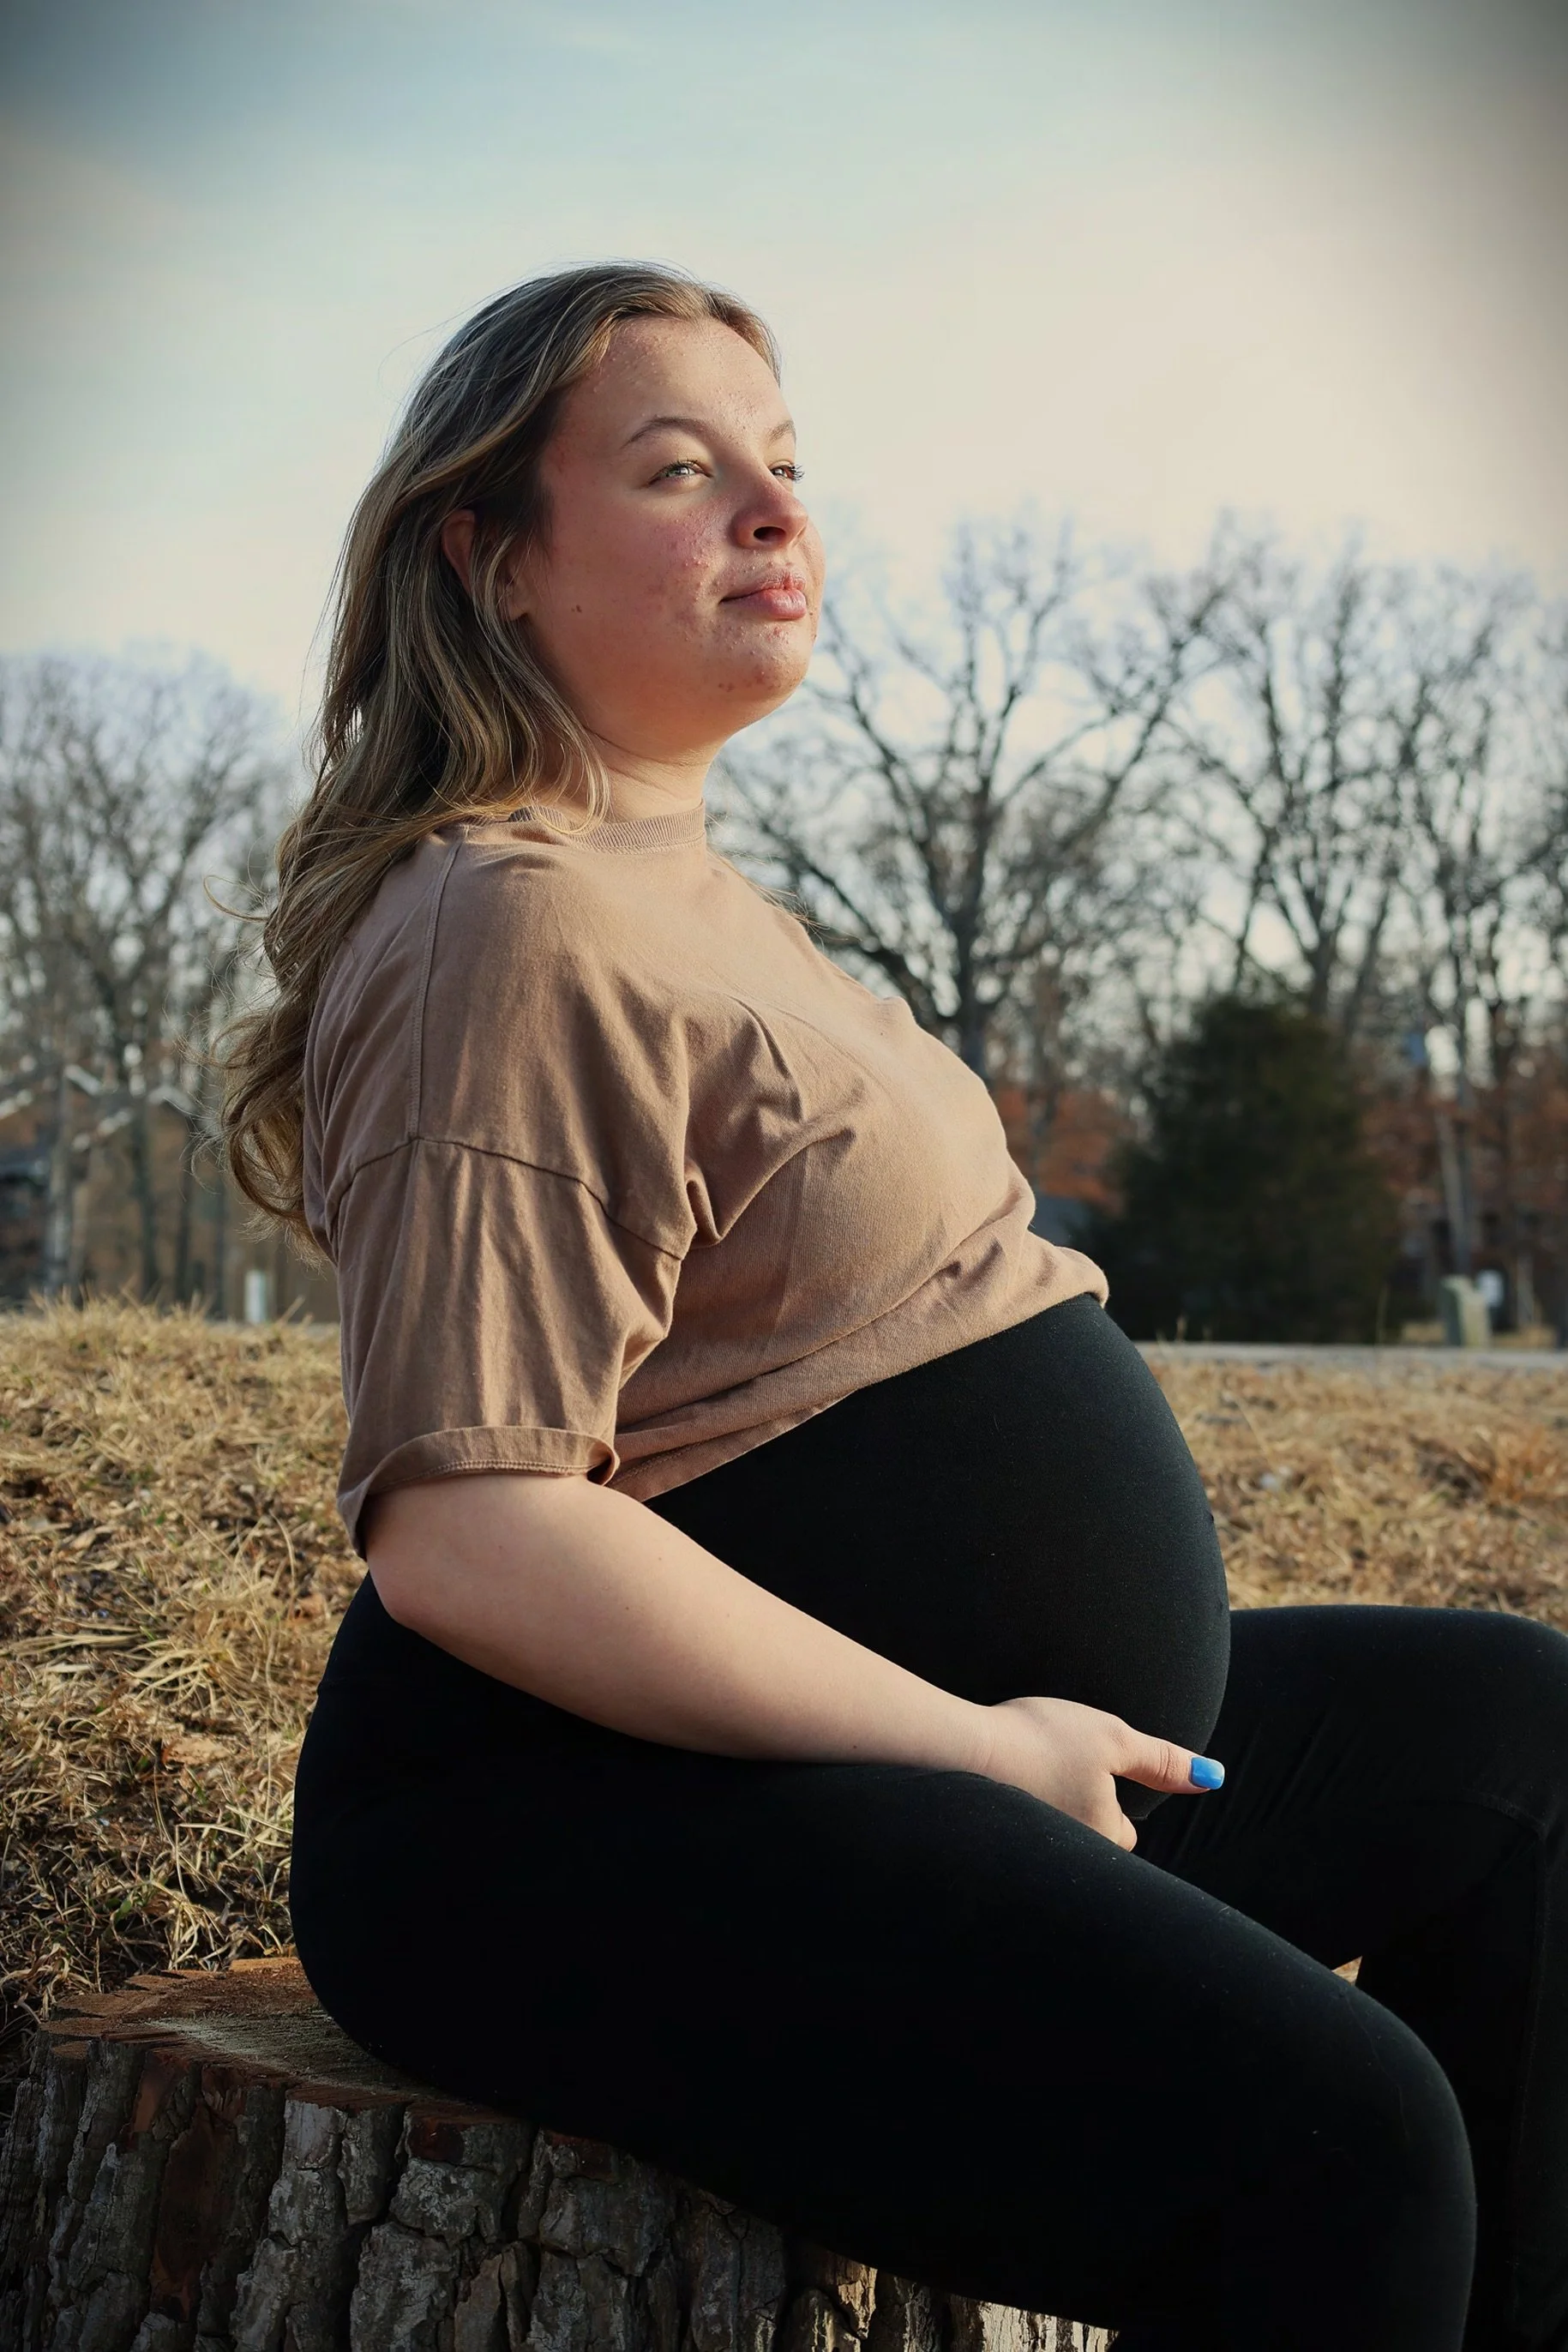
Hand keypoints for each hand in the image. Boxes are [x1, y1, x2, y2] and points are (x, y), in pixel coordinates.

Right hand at [975, 1694, 1222, 1850]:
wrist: (956, 1748)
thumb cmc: (1040, 1739)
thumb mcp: (1112, 1737)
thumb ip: (1162, 1760)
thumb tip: (1215, 1777)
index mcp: (1104, 1834)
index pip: (1125, 1831)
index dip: (1112, 1801)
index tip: (1086, 1773)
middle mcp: (1071, 1857)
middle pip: (1089, 1841)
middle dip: (1079, 1818)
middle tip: (1053, 1776)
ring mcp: (1031, 1858)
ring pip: (1055, 1840)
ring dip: (1047, 1817)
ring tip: (1024, 1781)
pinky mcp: (995, 1851)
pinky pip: (1020, 1843)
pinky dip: (1014, 1821)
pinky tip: (998, 1794)